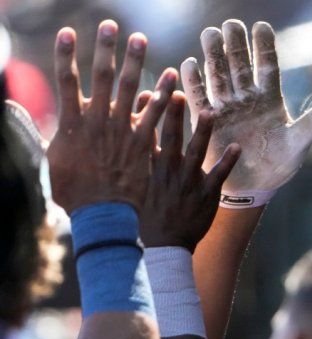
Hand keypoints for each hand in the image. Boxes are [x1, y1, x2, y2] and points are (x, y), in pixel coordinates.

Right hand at [46, 20, 176, 213]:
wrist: (102, 214)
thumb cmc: (74, 192)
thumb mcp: (50, 160)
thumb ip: (40, 132)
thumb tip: (14, 109)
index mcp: (71, 123)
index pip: (65, 81)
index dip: (65, 55)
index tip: (68, 32)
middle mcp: (97, 122)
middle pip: (101, 77)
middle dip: (105, 49)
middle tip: (111, 25)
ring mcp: (121, 131)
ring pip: (130, 89)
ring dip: (135, 62)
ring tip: (140, 39)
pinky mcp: (143, 144)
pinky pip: (155, 114)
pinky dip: (162, 95)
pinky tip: (171, 77)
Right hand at [138, 91, 240, 250]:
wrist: (165, 245)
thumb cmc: (150, 213)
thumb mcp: (140, 184)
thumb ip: (143, 157)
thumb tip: (141, 131)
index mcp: (150, 169)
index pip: (146, 135)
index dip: (149, 113)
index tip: (153, 91)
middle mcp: (168, 173)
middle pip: (169, 138)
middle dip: (172, 115)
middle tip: (177, 92)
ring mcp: (188, 184)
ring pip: (195, 153)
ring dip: (202, 132)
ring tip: (210, 112)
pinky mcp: (207, 195)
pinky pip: (219, 175)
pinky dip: (228, 161)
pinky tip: (237, 146)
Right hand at [180, 20, 311, 206]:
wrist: (254, 188)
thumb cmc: (278, 164)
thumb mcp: (299, 144)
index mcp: (270, 99)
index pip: (267, 66)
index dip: (264, 47)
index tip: (261, 26)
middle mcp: (247, 98)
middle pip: (240, 65)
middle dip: (235, 44)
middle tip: (231, 25)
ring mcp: (227, 107)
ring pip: (218, 75)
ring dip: (213, 56)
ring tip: (210, 34)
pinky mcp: (209, 121)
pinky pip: (201, 98)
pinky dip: (195, 82)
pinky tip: (190, 63)